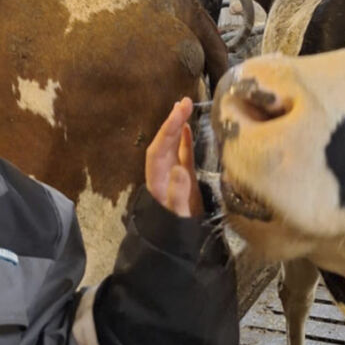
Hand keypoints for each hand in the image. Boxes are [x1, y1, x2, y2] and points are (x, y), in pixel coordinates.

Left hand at [145, 97, 201, 217]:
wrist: (175, 243)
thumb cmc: (174, 229)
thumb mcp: (177, 214)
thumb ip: (177, 193)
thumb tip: (178, 169)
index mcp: (157, 178)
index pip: (159, 148)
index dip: (168, 130)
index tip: (178, 113)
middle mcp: (162, 172)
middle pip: (164, 142)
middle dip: (173, 121)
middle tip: (185, 102)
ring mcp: (172, 173)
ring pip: (173, 144)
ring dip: (177, 125)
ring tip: (185, 105)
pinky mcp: (183, 177)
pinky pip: (182, 154)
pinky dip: (184, 139)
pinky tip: (187, 126)